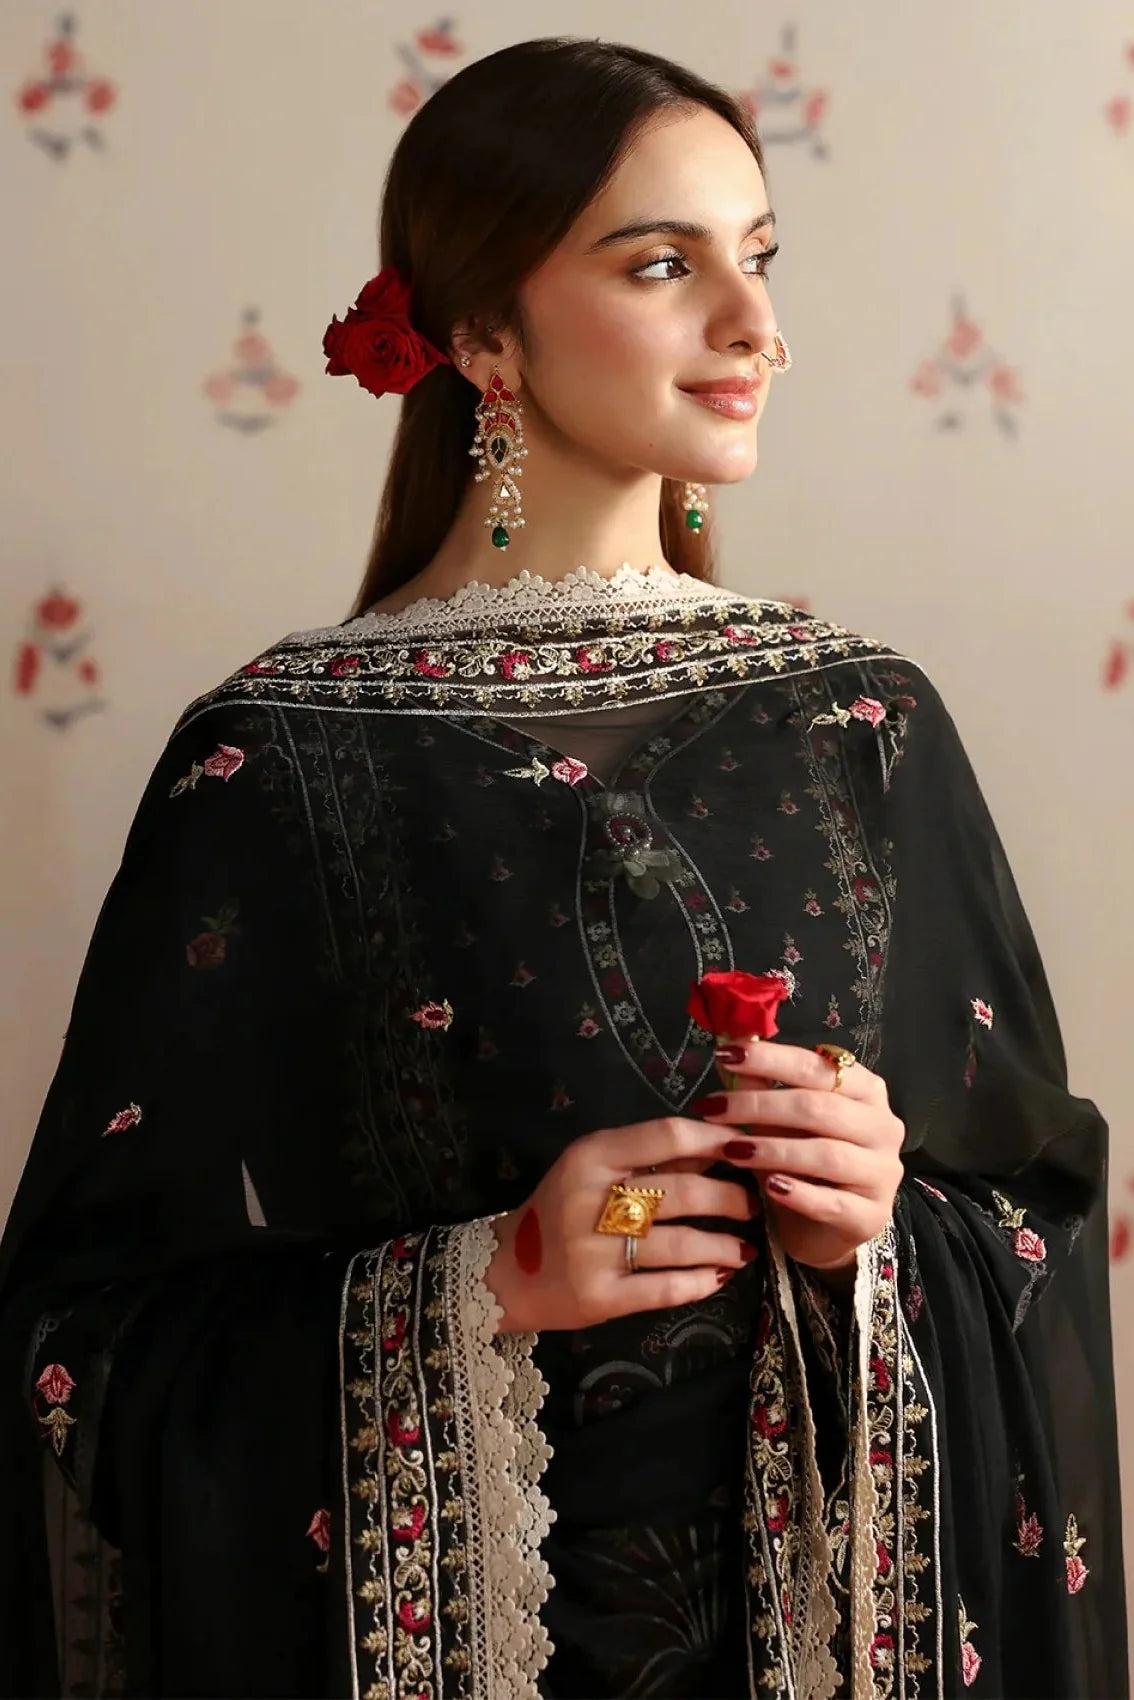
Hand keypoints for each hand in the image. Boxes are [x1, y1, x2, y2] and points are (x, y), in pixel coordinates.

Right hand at [485, 1116, 761, 1333]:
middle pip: (684, 1192)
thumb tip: (720, 1145)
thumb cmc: (558, 1210)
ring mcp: (593, 1252)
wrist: (504, 1271)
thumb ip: (649, 1158)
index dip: (717, 1141)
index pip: (668, 1136)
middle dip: (731, 1200)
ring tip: (745, 1247)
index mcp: (590, 1156)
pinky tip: (719, 1276)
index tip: (747, 1149)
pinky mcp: (599, 1297)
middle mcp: (590, 1199)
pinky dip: (701, 1282)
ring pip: (682, 1245)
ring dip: (725, 1247)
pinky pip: (666, 1289)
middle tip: (752, 1205)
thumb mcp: (593, 1169)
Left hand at [690, 1038, 904, 1274]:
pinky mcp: (871, 1215)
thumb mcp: (777, 1121)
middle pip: (820, 1108)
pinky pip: (833, 1202)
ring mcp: (882, 1173)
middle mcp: (883, 1126)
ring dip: (773, 1149)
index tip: (726, 1055)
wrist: (821, 1228)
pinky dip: (799, 1193)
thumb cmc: (800, 1163)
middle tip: (713, 1108)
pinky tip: (769, 1186)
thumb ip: (758, 1085)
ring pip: (827, 1154)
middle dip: (760, 1105)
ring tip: (731, 1150)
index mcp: (865, 1090)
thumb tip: (729, 1045)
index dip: (771, 1059)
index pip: (817, 1066)